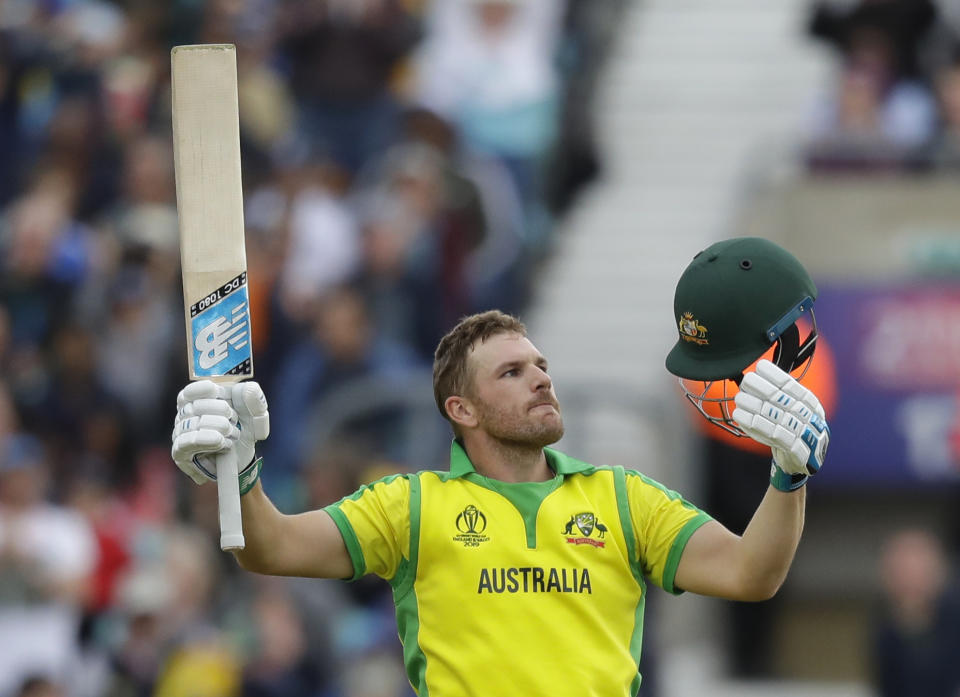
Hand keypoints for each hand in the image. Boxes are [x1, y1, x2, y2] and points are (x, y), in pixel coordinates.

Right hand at [171, 380, 269, 491]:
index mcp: (198, 401)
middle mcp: (185, 416)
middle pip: (195, 406)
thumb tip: (248, 388)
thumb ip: (254, 398)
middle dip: (221, 410)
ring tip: (233, 433)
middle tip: (235, 420)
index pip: (189, 392)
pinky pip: (188, 442)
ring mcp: (180, 434)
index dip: (200, 389)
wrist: (243, 460)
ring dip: (220, 427)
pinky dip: (208, 440)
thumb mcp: (254, 414)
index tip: (215, 390)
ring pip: (193, 423)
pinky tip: (221, 441)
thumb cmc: (243, 432)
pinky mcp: (180, 452)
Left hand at [732, 360, 829, 490]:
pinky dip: (751, 422)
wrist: (808, 457)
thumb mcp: (796, 405)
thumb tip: (759, 371)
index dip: (771, 373)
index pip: (788, 382)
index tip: (757, 369)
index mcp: (808, 401)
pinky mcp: (792, 447)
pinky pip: (769, 432)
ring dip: (749, 403)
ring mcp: (800, 431)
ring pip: (769, 412)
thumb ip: (781, 391)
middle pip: (775, 395)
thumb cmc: (796, 426)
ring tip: (740, 400)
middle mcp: (806, 414)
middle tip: (744, 384)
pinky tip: (739, 415)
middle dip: (755, 386)